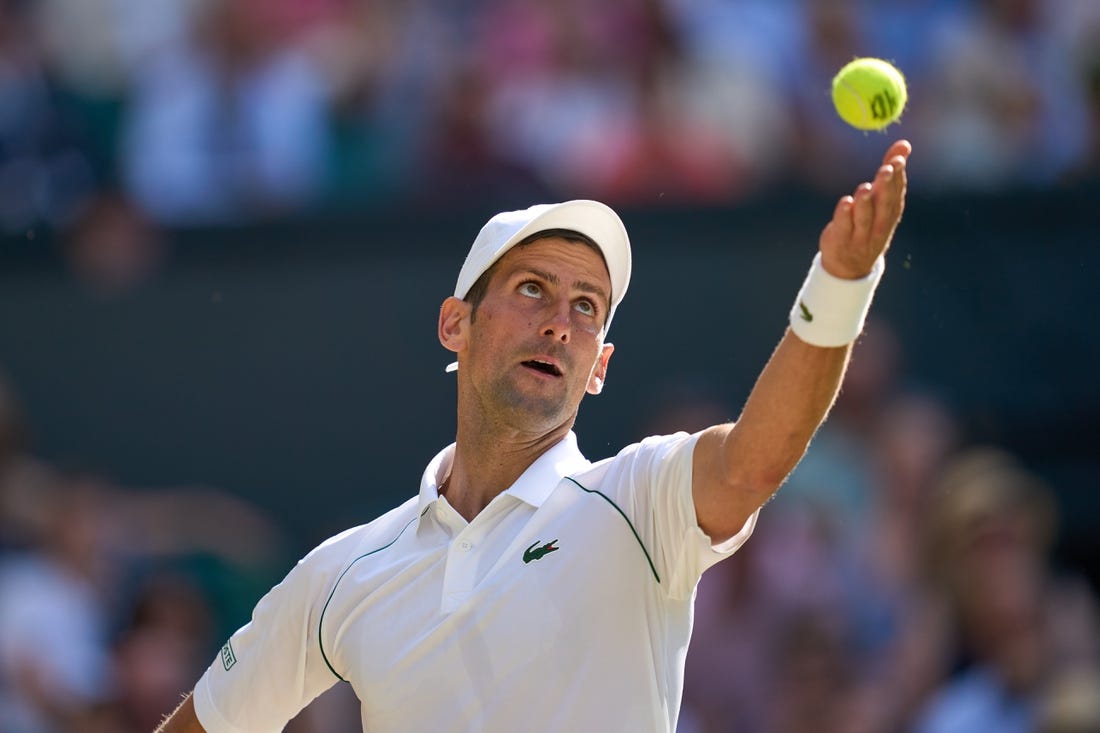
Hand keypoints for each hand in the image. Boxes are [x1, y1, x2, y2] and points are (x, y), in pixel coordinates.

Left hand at [819, 140, 910, 278]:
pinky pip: (844, 227)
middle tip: (886, 169)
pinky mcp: (841, 240)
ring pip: (865, 218)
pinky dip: (845, 215)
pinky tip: (845, 203)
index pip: (897, 192)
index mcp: (890, 213)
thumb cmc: (869, 224)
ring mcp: (860, 234)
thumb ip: (891, 172)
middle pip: (884, 205)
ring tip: (865, 187)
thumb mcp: (882, 200)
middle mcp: (879, 224)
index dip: (899, 176)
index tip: (898, 158)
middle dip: (886, 187)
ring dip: (865, 202)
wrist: (851, 266)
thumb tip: (904, 144)